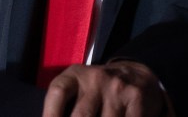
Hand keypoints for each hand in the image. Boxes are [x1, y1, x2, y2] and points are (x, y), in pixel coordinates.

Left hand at [42, 60, 173, 116]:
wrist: (137, 74)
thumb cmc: (99, 89)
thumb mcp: (79, 88)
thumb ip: (65, 107)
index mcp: (75, 75)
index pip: (58, 93)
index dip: (50, 114)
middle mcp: (95, 78)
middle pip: (81, 116)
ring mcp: (117, 88)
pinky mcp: (136, 99)